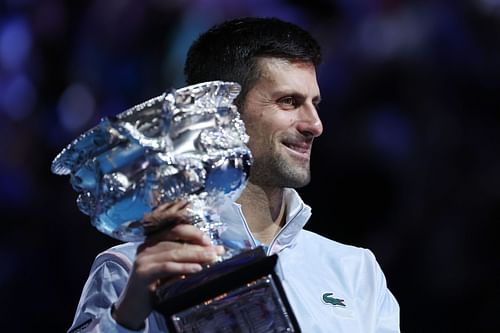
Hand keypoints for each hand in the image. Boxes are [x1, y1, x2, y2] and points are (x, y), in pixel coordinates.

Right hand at [112, 199, 223, 329]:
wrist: (132, 307)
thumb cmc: (154, 287)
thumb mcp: (171, 270)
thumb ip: (186, 259)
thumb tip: (213, 252)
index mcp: (153, 241)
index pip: (176, 230)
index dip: (195, 234)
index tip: (211, 243)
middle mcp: (147, 246)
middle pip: (178, 241)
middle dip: (200, 247)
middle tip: (218, 251)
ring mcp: (143, 258)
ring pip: (174, 253)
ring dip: (195, 256)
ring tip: (211, 259)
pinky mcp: (143, 273)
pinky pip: (167, 267)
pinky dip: (184, 267)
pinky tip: (197, 269)